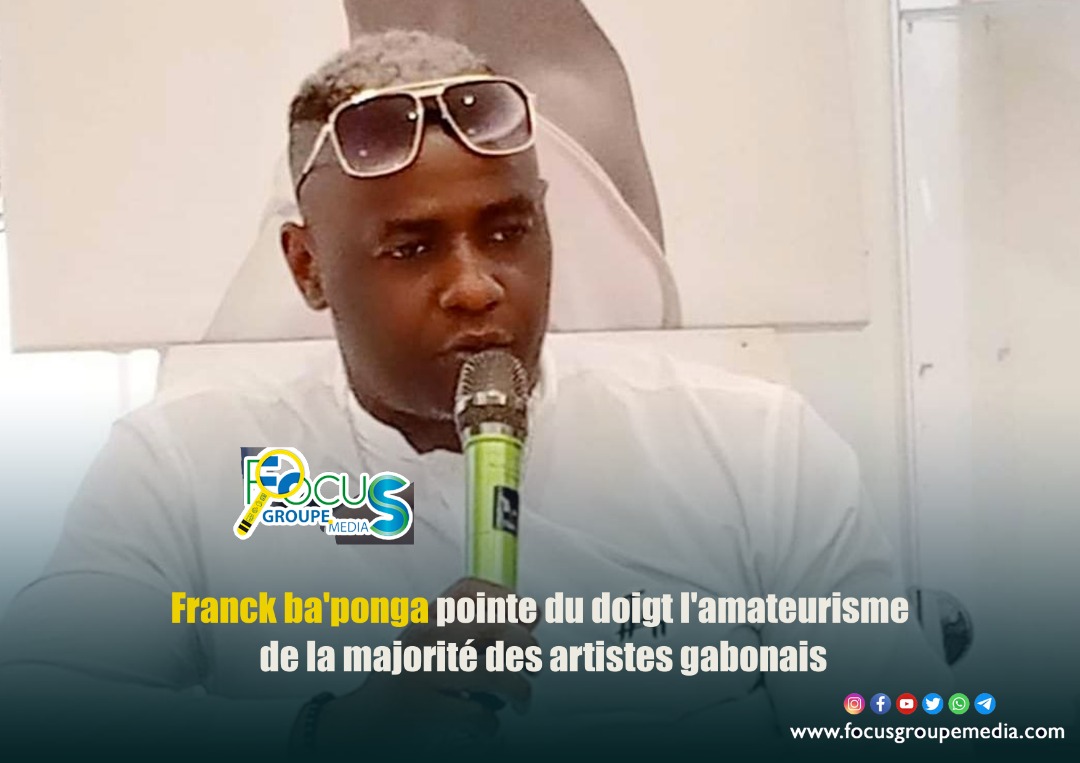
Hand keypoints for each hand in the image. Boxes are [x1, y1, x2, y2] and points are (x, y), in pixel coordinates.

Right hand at [314, 578, 538, 753]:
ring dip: (518, 690)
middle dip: (526, 647)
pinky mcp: (421, 710)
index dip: (508, 600)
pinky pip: (478, 714)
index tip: (526, 616)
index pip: (473, 591)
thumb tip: (530, 614)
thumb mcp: (430, 646)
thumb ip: (473, 629)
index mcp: (426, 618)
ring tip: (520, 701)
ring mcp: (421, 672)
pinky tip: (484, 726)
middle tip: (532, 664)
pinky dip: (490, 725)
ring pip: (494, 673)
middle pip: (494, 628)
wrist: (355, 725)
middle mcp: (423, 638)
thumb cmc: (402, 685)